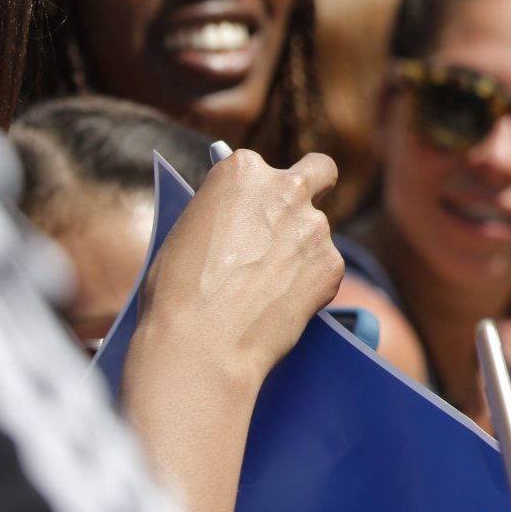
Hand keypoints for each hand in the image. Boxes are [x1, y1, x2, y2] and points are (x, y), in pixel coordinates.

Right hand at [132, 148, 344, 388]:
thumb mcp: (189, 233)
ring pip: (317, 231)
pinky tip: (280, 305)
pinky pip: (325, 268)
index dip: (258, 190)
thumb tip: (242, 218)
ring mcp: (314, 226)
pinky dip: (309, 284)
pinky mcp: (332, 264)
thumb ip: (225, 214)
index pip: (259, 166)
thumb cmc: (178, 293)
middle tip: (302, 208)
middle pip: (319, 170)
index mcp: (242, 170)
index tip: (255, 205)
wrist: (200, 345)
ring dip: (301, 249)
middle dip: (316, 184)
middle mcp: (286, 189)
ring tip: (266, 287)